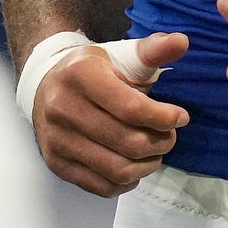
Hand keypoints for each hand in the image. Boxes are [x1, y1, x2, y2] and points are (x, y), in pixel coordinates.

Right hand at [27, 31, 189, 196]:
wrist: (45, 87)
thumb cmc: (91, 71)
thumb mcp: (120, 54)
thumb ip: (153, 50)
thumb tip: (182, 42)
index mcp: (80, 74)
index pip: (131, 108)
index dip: (164, 117)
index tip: (181, 117)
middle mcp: (62, 107)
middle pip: (127, 141)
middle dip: (160, 143)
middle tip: (169, 137)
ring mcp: (57, 139)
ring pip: (117, 169)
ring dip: (147, 165)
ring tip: (156, 152)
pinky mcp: (56, 163)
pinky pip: (101, 186)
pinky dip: (126, 182)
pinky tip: (134, 166)